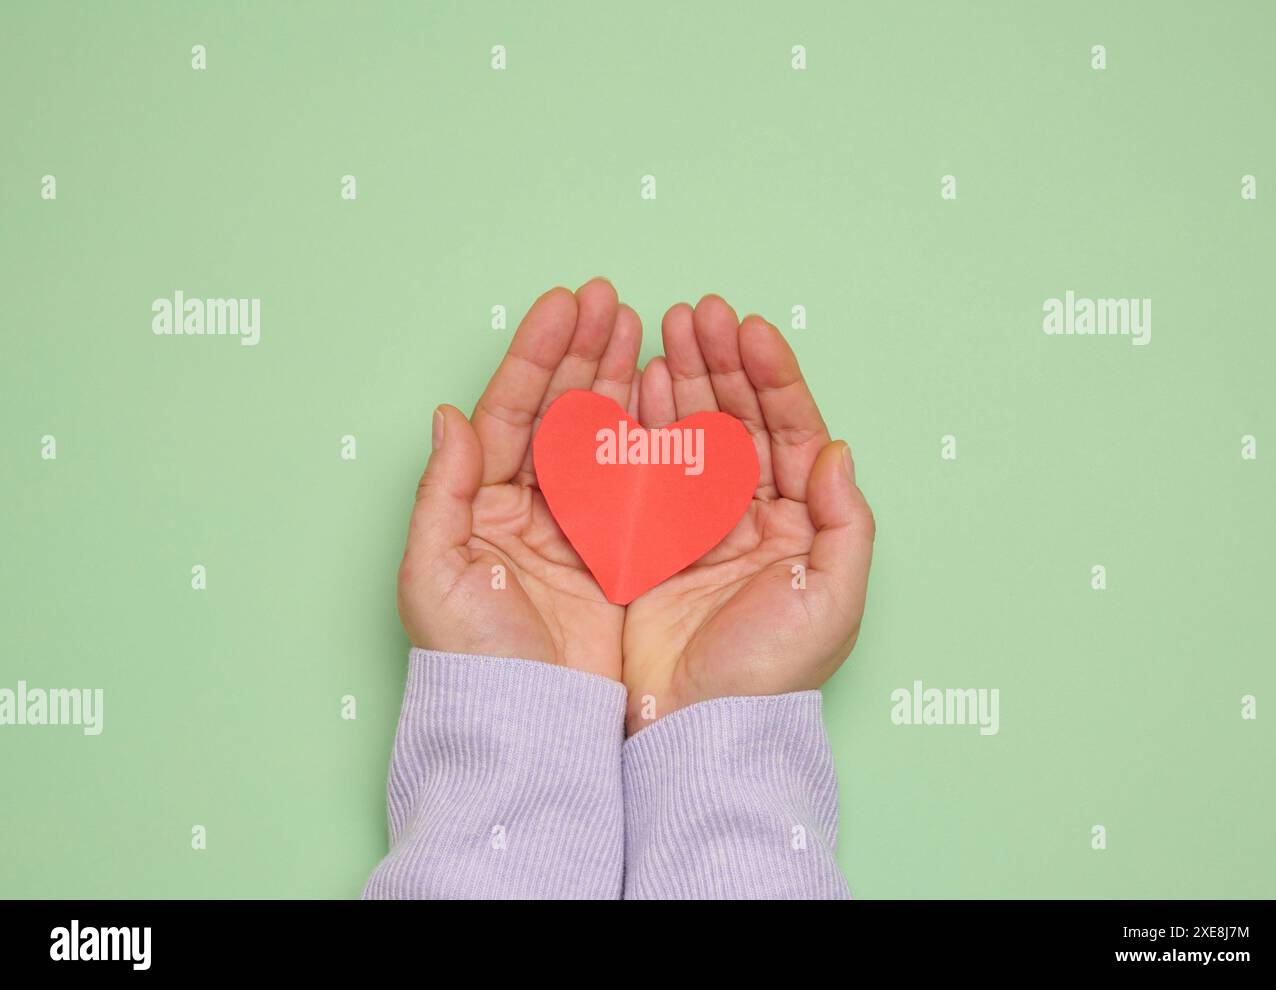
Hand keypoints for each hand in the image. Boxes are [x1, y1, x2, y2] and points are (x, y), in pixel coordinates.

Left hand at [397, 279, 640, 681]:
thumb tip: (449, 416)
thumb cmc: (471, 659)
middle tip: (613, 301)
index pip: (512, 412)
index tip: (566, 306)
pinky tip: (667, 395)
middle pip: (560, 411)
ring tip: (644, 328)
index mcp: (480, 503)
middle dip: (585, 353)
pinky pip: (638, 481)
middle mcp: (528, 506)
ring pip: (602, 436)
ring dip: (620, 380)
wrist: (528, 726)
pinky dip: (653, 437)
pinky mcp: (620, 554)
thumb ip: (443, 489)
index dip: (538, 357)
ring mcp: (577, 526)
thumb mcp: (434, 573)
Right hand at [622, 295, 874, 731]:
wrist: (701, 725)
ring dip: (682, 378)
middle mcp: (752, 514)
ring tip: (667, 327)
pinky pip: (649, 466)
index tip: (749, 330)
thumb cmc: (773, 671)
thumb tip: (836, 448)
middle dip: (720, 363)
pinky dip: (644, 422)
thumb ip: (845, 520)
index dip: (772, 378)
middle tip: (697, 313)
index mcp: (801, 522)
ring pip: (693, 432)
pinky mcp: (652, 537)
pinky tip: (639, 381)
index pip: (791, 431)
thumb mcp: (833, 597)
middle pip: (739, 419)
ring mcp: (699, 522)